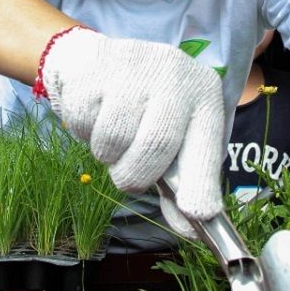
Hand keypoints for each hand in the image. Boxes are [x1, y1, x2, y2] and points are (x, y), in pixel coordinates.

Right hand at [39, 27, 224, 236]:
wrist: (101, 62)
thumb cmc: (147, 111)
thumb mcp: (176, 138)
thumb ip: (183, 184)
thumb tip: (192, 229)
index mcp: (204, 95)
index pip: (205, 146)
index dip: (201, 183)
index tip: (197, 214)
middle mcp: (174, 75)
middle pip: (156, 145)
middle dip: (136, 175)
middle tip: (128, 175)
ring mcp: (133, 67)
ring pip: (114, 139)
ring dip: (108, 155)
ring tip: (114, 137)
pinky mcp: (94, 69)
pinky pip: (84, 123)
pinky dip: (85, 133)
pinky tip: (96, 115)